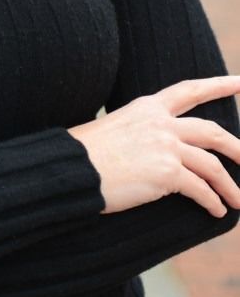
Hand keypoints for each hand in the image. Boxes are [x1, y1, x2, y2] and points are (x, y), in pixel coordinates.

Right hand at [69, 76, 239, 216]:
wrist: (74, 168)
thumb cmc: (86, 153)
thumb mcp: (116, 128)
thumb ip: (143, 132)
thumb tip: (158, 149)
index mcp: (148, 107)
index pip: (190, 90)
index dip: (218, 85)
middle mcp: (161, 123)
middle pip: (212, 131)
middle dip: (238, 148)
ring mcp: (166, 146)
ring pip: (211, 165)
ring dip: (229, 186)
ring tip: (238, 200)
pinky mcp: (167, 173)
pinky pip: (200, 189)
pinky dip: (212, 202)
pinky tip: (216, 211)